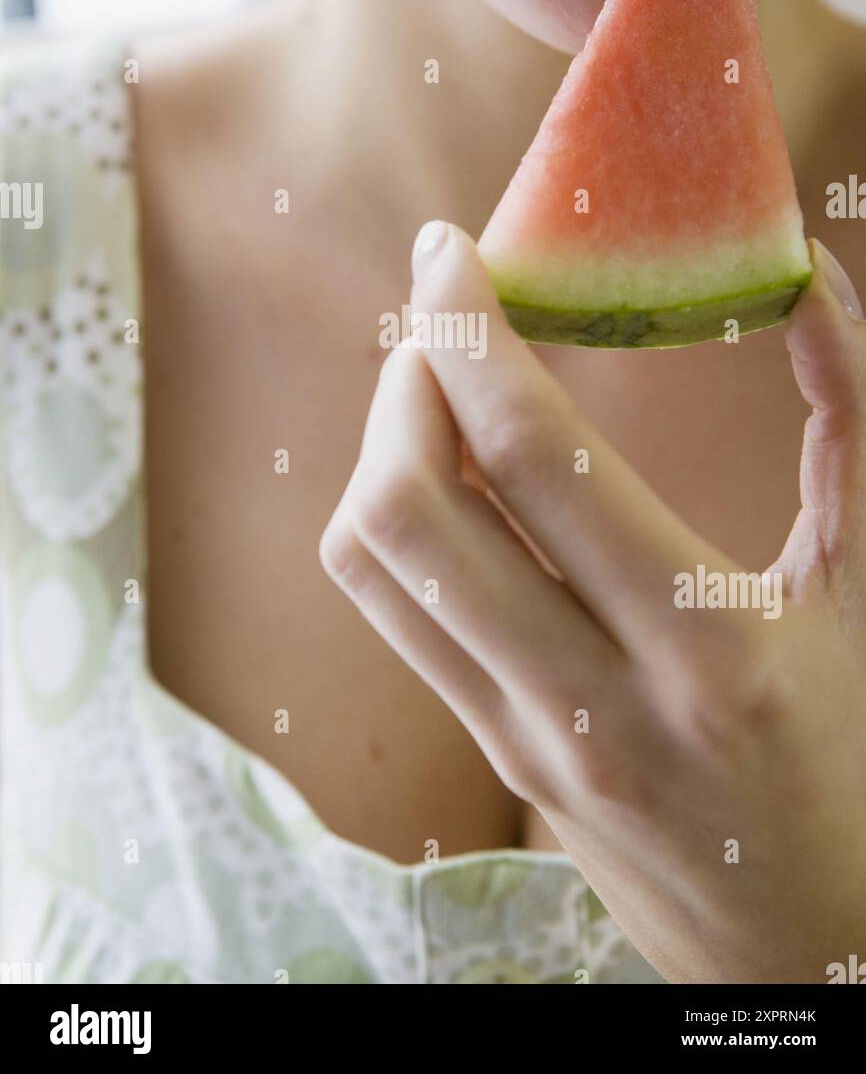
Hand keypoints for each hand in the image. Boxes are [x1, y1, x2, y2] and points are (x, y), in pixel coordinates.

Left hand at [320, 222, 865, 982]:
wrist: (822, 954)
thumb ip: (853, 418)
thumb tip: (807, 275)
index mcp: (707, 648)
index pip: (536, 457)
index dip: (472, 332)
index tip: (449, 247)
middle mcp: (593, 701)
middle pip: (410, 509)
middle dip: (404, 380)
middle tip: (444, 315)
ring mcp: (528, 744)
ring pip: (378, 569)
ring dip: (382, 449)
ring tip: (441, 389)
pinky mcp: (500, 761)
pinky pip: (400, 619)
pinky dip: (397, 523)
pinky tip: (452, 477)